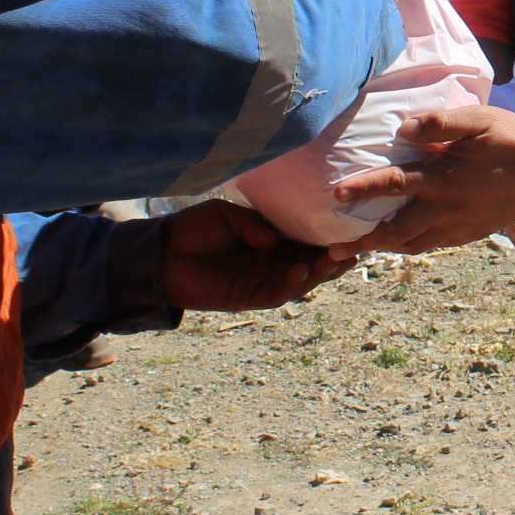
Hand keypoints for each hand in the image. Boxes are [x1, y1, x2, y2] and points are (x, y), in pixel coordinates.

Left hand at [160, 197, 352, 312]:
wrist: (160, 251)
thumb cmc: (193, 228)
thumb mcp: (229, 216)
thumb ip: (254, 226)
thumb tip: (275, 241)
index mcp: (266, 244)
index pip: (302, 244)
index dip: (323, 240)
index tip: (348, 231)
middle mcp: (266, 265)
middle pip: (307, 265)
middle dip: (330, 259)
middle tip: (354, 250)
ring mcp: (256, 283)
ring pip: (296, 283)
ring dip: (316, 273)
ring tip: (333, 260)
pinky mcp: (243, 298)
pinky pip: (272, 295)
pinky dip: (288, 284)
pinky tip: (299, 271)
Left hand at [325, 104, 514, 257]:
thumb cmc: (512, 140)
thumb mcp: (479, 120)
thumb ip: (440, 122)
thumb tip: (403, 129)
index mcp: (443, 177)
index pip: (393, 185)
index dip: (363, 190)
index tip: (336, 195)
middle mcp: (446, 207)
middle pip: (396, 231)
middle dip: (364, 241)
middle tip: (335, 249)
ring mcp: (458, 225)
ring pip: (413, 244)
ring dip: (384, 248)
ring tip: (361, 248)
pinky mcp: (470, 233)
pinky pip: (433, 245)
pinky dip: (411, 246)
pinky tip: (402, 242)